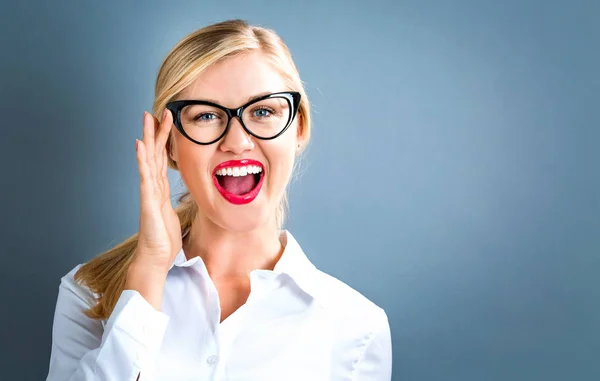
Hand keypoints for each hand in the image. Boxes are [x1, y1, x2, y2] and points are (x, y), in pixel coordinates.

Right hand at [126, 110, 181, 308]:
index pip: (163, 159)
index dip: (165, 141)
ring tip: (147, 119)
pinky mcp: (147, 200)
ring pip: (148, 159)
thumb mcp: (174, 214)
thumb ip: (176, 201)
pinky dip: (142, 159)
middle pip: (154, 153)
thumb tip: (187, 195)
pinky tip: (139, 145)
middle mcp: (152, 186)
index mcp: (160, 189)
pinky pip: (145, 175)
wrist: (156, 257)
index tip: (168, 123)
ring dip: (148, 138)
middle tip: (157, 111)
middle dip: (156, 132)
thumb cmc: (164, 239)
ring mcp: (148, 191)